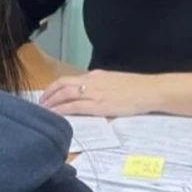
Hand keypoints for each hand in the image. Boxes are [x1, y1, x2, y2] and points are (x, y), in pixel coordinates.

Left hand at [40, 70, 155, 116]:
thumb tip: (89, 94)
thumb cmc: (137, 88)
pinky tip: (55, 115)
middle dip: (48, 95)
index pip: (68, 79)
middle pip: (62, 85)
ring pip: (65, 95)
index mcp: (95, 75)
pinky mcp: (99, 105)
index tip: (47, 95)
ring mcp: (94, 93)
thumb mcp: (114, 82)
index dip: (54, 87)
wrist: (151, 90)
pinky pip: (75, 107)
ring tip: (44, 111)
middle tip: (40, 104)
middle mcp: (92, 81)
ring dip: (52, 103)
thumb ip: (101, 86)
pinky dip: (62, 110)